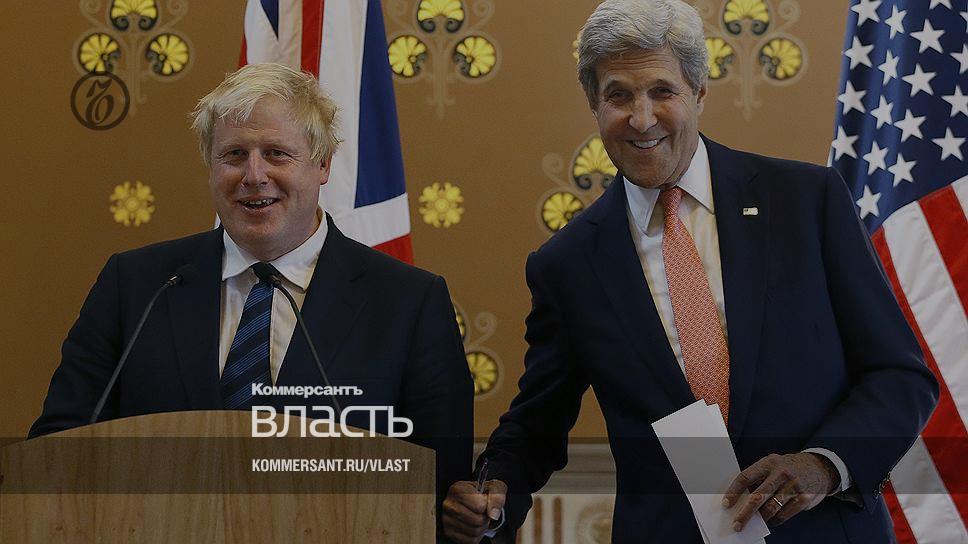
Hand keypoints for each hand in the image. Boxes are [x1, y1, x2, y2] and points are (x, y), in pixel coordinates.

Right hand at [442, 479, 507, 543]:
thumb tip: (493, 514)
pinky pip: (470, 541)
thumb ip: (497, 497)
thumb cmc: (482, 492)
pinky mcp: (449, 532)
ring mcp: (447, 519)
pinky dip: (476, 535)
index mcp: (458, 489)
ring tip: (478, 518)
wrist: (474, 500)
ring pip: (474, 532)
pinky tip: (474, 525)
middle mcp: (449, 504)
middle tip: (483, 512)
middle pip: (477, 520)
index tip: (485, 502)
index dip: (487, 506)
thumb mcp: (494, 487)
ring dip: (482, 527)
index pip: (480, 506)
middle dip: (485, 518)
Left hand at [722, 453, 839, 530]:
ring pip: (771, 508)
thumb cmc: (789, 468)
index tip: (726, 504)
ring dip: (760, 518)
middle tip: (737, 524)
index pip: (746, 477)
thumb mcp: (773, 465)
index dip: (734, 491)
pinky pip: (785, 514)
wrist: (819, 467)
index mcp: (769, 462)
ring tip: (753, 523)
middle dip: (745, 513)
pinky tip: (770, 521)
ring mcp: (794, 486)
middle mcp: (781, 473)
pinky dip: (775, 520)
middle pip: (757, 496)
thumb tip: (740, 499)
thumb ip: (759, 478)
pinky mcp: (804, 498)